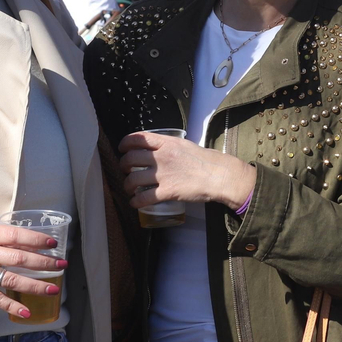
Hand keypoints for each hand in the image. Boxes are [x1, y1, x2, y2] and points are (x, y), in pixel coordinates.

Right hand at [0, 224, 66, 318]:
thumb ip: (2, 238)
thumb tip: (31, 243)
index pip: (16, 235)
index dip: (36, 239)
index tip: (53, 244)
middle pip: (18, 258)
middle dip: (43, 263)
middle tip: (61, 265)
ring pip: (11, 279)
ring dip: (35, 286)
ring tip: (52, 290)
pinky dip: (12, 306)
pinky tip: (26, 311)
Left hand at [119, 131, 256, 209]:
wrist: (219, 175)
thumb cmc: (205, 160)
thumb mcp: (184, 145)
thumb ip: (168, 147)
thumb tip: (156, 150)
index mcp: (166, 143)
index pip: (137, 139)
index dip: (125, 144)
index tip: (122, 149)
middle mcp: (161, 157)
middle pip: (130, 159)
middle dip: (123, 166)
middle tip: (126, 171)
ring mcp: (163, 174)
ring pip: (133, 180)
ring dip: (127, 186)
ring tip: (130, 189)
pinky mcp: (167, 191)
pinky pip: (143, 198)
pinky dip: (135, 202)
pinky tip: (135, 202)